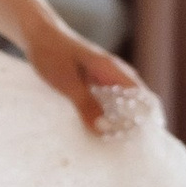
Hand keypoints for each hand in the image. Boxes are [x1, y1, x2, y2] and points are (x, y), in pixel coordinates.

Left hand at [24, 21, 145, 135]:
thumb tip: (105, 131)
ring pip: (123, 106)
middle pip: (137, 105)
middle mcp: (116, 74)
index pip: (144, 99)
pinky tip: (99, 133)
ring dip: (120, 123)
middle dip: (134, 127)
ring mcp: (107, 79)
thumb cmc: (52, 54)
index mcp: (114, 70)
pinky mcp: (96, 84)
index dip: (146, 121)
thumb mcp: (67, 82)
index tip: (140, 143)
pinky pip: (109, 104)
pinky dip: (108, 117)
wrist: (38, 35)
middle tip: (126, 151)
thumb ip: (86, 105)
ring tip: (114, 147)